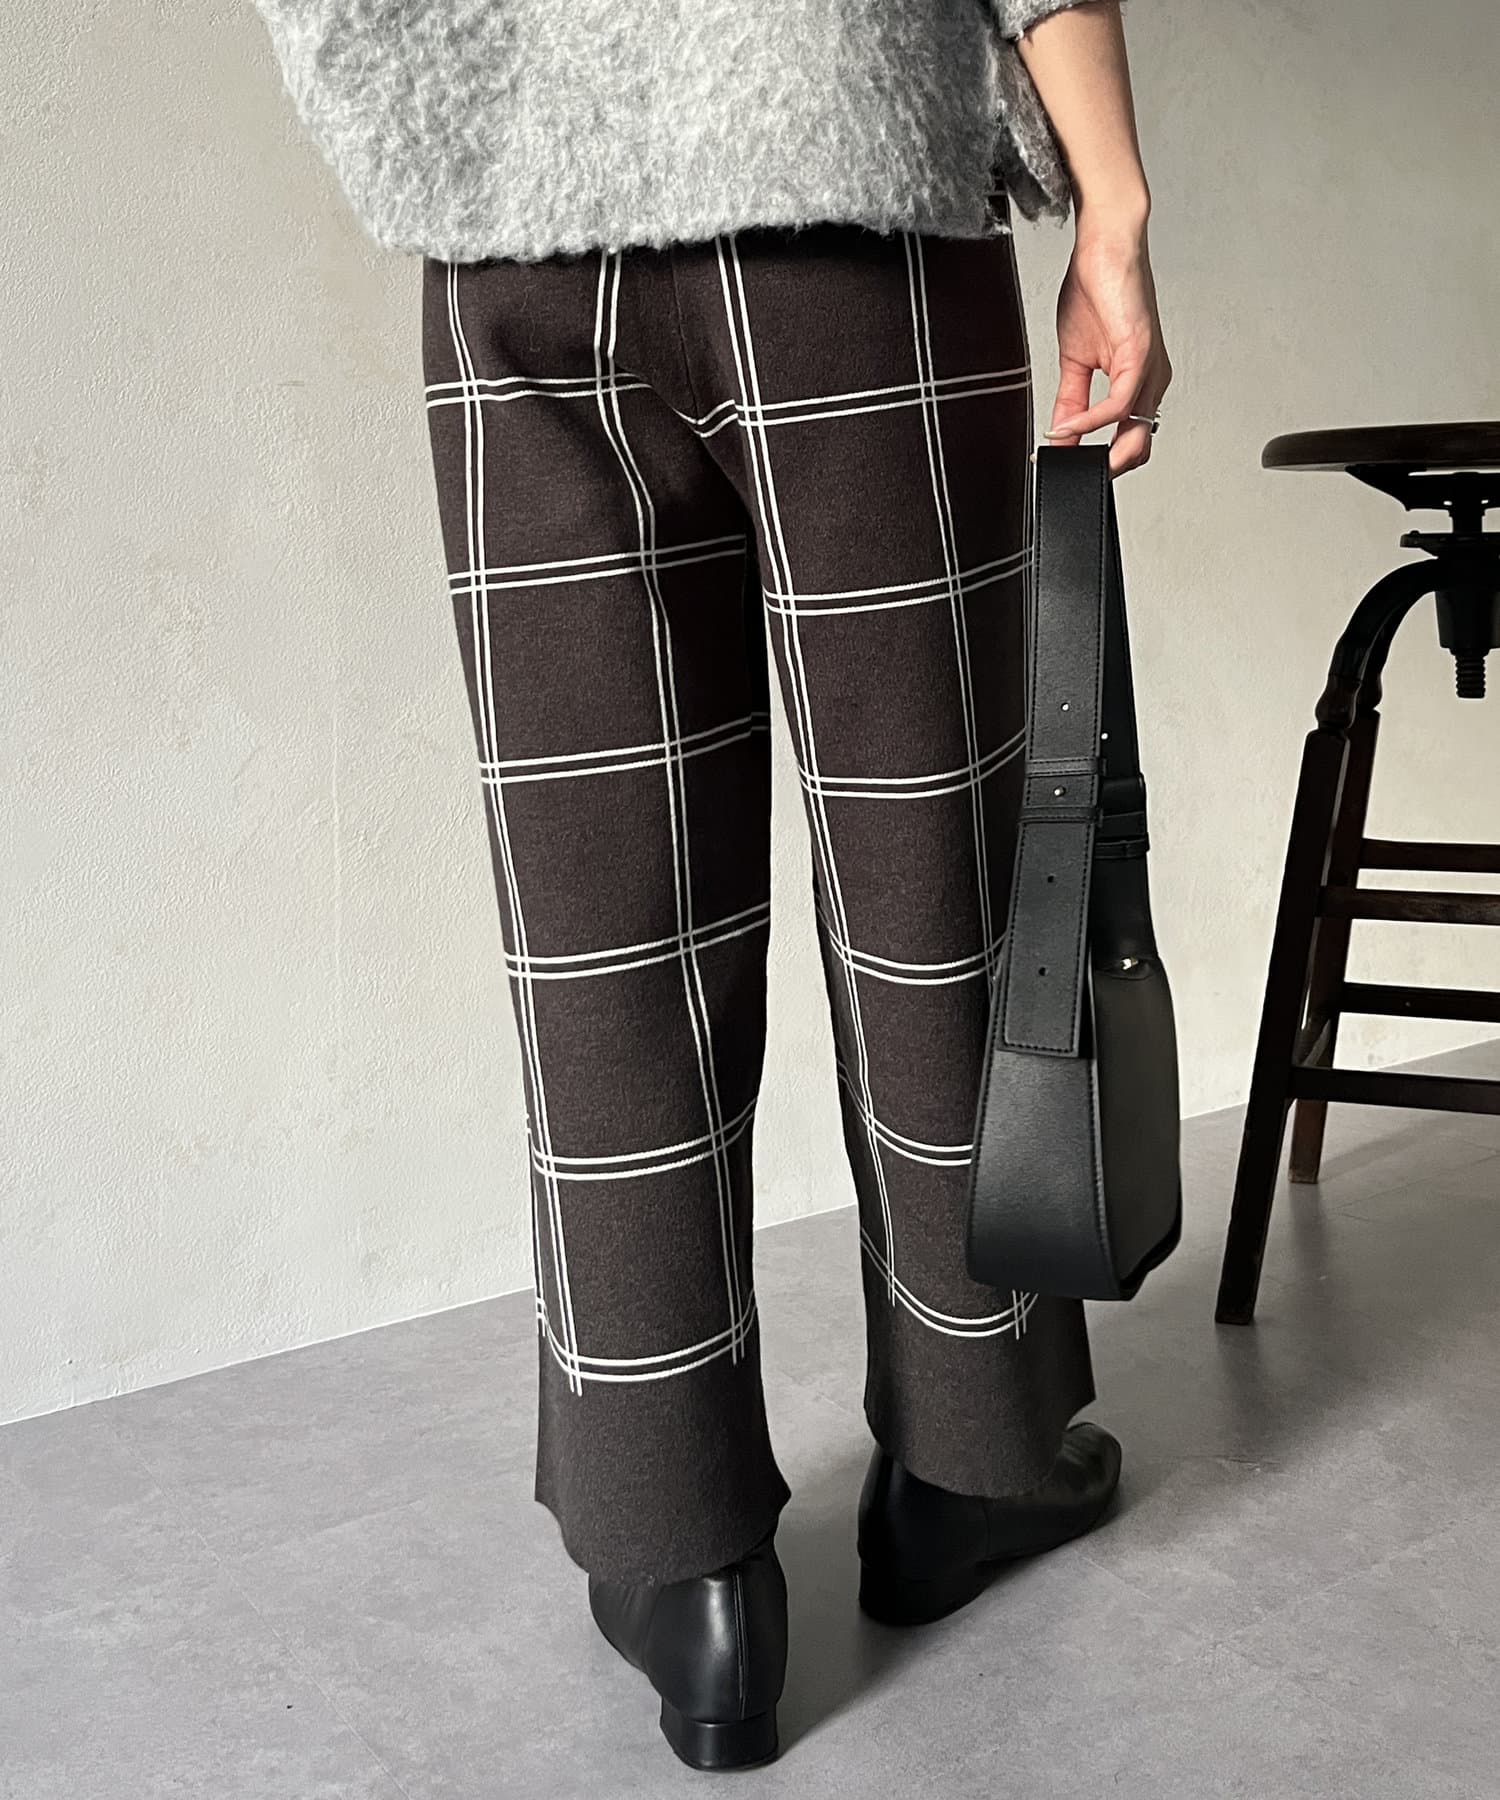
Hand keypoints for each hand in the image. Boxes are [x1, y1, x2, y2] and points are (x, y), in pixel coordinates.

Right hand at [1044, 217, 1170, 475]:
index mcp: (1140, 382)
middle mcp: (1152, 380)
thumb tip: (1061, 434)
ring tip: (1066, 452)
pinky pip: (1119, 405)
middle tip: (1070, 472)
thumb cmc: (1096, 290)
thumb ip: (1071, 401)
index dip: (1100, 461)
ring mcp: (1150, 370)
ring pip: (1137, 434)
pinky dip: (1091, 421)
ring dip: (1100, 452)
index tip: (1066, 465)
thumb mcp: (1075, 358)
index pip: (1129, 440)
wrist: (1103, 247)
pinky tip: (1070, 424)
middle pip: (1139, 448)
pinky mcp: (1140, 355)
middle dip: (1104, 469)